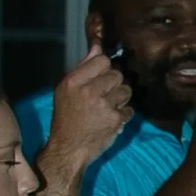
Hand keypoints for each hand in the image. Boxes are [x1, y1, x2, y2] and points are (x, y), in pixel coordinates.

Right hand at [41, 44, 130, 180]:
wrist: (68, 148)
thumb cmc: (66, 117)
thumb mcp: (65, 90)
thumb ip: (83, 68)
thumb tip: (98, 47)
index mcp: (74, 81)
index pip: (103, 60)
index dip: (106, 68)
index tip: (102, 77)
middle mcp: (89, 91)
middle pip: (117, 74)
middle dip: (115, 83)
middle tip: (106, 94)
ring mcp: (103, 105)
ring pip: (126, 90)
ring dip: (122, 98)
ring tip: (109, 106)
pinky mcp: (115, 119)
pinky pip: (130, 109)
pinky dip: (124, 114)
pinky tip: (112, 118)